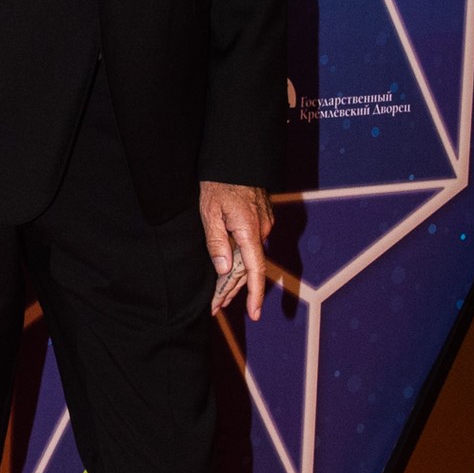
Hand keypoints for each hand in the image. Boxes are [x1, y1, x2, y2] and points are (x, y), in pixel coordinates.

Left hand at [200, 180, 273, 318]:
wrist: (235, 158)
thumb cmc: (219, 183)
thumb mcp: (209, 212)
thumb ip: (216, 242)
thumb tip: (223, 270)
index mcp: (249, 230)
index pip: (255, 270)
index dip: (255, 295)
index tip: (254, 314)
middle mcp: (262, 230)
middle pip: (250, 268)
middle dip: (233, 290)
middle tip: (215, 306)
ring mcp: (264, 224)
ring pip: (250, 257)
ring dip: (235, 277)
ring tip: (219, 296)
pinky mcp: (261, 219)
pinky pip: (251, 245)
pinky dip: (240, 260)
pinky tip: (228, 270)